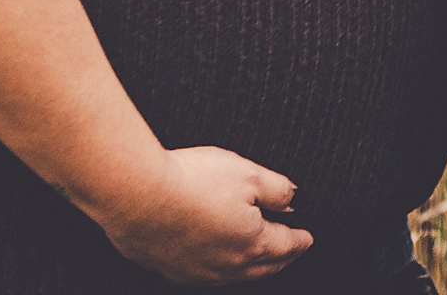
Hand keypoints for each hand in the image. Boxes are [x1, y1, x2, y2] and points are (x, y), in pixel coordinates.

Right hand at [102, 145, 312, 283]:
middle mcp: (228, 266)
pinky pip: (206, 274)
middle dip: (280, 258)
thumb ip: (276, 187)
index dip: (299, 239)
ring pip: (235, 274)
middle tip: (290, 251)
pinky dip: (220, 266)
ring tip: (259, 258)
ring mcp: (198, 272)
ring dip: (252, 266)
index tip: (307, 237)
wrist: (139, 197)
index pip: (285, 245)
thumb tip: (293, 197)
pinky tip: (215, 257)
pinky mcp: (172, 269)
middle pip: (263, 266)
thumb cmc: (193, 182)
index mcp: (252, 243)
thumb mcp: (247, 172)